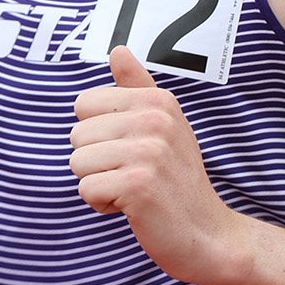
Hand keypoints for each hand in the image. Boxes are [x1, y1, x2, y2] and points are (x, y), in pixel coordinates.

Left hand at [69, 46, 239, 283]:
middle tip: (135, 175)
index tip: (131, 150)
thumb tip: (117, 49)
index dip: (99, 134)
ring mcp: (149, 152)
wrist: (208, 235)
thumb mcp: (164, 126)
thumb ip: (137, 88)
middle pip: (77, 134)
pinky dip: (103, 205)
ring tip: (133, 191)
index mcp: (158, 100)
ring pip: (77, 162)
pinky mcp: (138, 185)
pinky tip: (133, 208)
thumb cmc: (178, 180)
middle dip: (96, 162)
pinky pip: (86, 190)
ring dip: (99, 184)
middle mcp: (156, 120)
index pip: (84, 104)